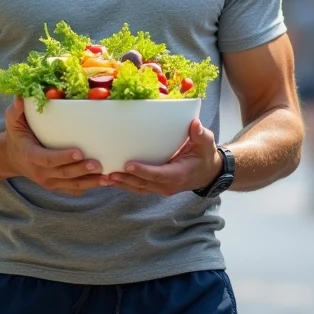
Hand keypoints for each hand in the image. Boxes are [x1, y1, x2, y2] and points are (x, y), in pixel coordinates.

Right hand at [4, 98, 102, 195]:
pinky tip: (103, 182)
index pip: (47, 159)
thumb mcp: (13, 121)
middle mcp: (39, 172)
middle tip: (98, 164)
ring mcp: (48, 182)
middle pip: (63, 173)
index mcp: (30, 155)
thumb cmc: (17, 135)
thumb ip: (16, 110)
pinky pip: (73, 190)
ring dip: (89, 182)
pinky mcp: (56, 186)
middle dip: (81, 170)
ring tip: (107, 177)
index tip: (79, 152)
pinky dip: (88, 187)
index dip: (63, 157)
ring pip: (71, 184)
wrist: (13, 158)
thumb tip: (21, 97)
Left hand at [105, 119, 221, 196]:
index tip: (128, 165)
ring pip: (139, 188)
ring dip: (122, 184)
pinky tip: (112, 179)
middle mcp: (168, 185)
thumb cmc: (204, 155)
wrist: (207, 172)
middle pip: (143, 184)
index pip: (158, 174)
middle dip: (126, 179)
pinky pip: (139, 187)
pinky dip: (126, 184)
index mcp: (178, 174)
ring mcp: (161, 188)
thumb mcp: (206, 143)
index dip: (143, 171)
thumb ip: (200, 135)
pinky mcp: (156, 187)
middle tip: (108, 172)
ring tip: (105, 177)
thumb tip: (195, 125)